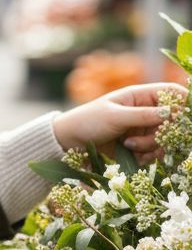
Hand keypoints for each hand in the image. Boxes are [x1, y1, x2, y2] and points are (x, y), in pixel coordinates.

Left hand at [52, 82, 187, 162]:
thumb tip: (171, 111)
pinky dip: (146, 157)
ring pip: (164, 140)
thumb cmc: (88, 121)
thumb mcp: (115, 116)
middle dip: (162, 134)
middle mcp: (145, 111)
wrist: (69, 141)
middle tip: (142, 140)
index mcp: (140, 95)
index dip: (183, 103)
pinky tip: (131, 156)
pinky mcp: (138, 145)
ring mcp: (143, 129)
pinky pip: (154, 153)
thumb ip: (143, 115)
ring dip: (151, 147)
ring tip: (128, 146)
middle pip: (173, 121)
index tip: (183, 119)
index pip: (172, 93)